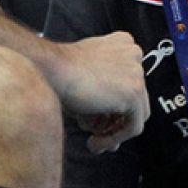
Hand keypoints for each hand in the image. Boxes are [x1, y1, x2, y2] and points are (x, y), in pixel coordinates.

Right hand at [44, 33, 148, 152]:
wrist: (51, 69)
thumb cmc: (58, 72)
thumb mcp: (85, 84)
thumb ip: (100, 101)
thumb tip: (106, 128)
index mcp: (122, 44)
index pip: (127, 82)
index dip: (113, 105)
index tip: (98, 120)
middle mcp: (133, 54)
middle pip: (133, 99)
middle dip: (114, 121)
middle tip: (96, 135)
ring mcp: (136, 72)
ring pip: (136, 114)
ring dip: (113, 132)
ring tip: (93, 142)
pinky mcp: (134, 92)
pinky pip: (133, 126)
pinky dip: (114, 138)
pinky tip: (95, 142)